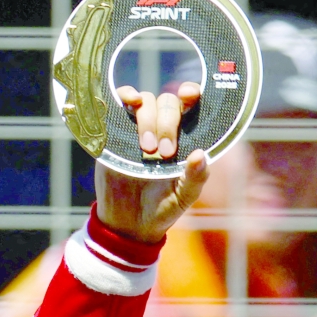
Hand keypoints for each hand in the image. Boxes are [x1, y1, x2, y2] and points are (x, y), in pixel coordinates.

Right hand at [95, 81, 208, 244]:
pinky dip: (125, 95)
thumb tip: (201, 155)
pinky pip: (120, 103)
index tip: (190, 95)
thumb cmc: (163, 208)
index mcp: (184, 138)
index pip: (190, 106)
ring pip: (146, 102)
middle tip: (164, 153)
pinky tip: (129, 101)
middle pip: (168, 103)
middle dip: (167, 123)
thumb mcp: (184, 197)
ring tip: (147, 150)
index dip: (191, 93)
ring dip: (148, 120)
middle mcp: (163, 128)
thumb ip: (196, 178)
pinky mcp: (115, 130)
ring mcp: (138, 127)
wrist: (129, 223)